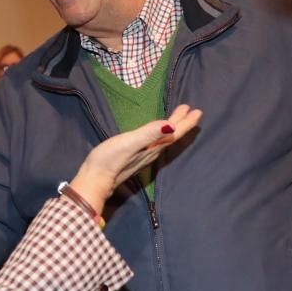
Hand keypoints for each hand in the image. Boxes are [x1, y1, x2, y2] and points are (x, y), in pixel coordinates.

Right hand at [70, 104, 201, 213]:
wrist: (94, 180)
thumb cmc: (109, 159)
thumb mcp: (129, 143)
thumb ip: (149, 133)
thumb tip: (171, 125)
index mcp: (153, 147)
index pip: (174, 133)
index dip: (185, 122)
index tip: (197, 111)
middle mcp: (152, 152)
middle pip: (171, 136)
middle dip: (182, 124)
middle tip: (192, 111)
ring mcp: (143, 156)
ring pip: (164, 140)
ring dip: (173, 129)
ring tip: (178, 120)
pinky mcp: (135, 158)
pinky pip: (155, 144)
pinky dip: (161, 135)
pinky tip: (158, 136)